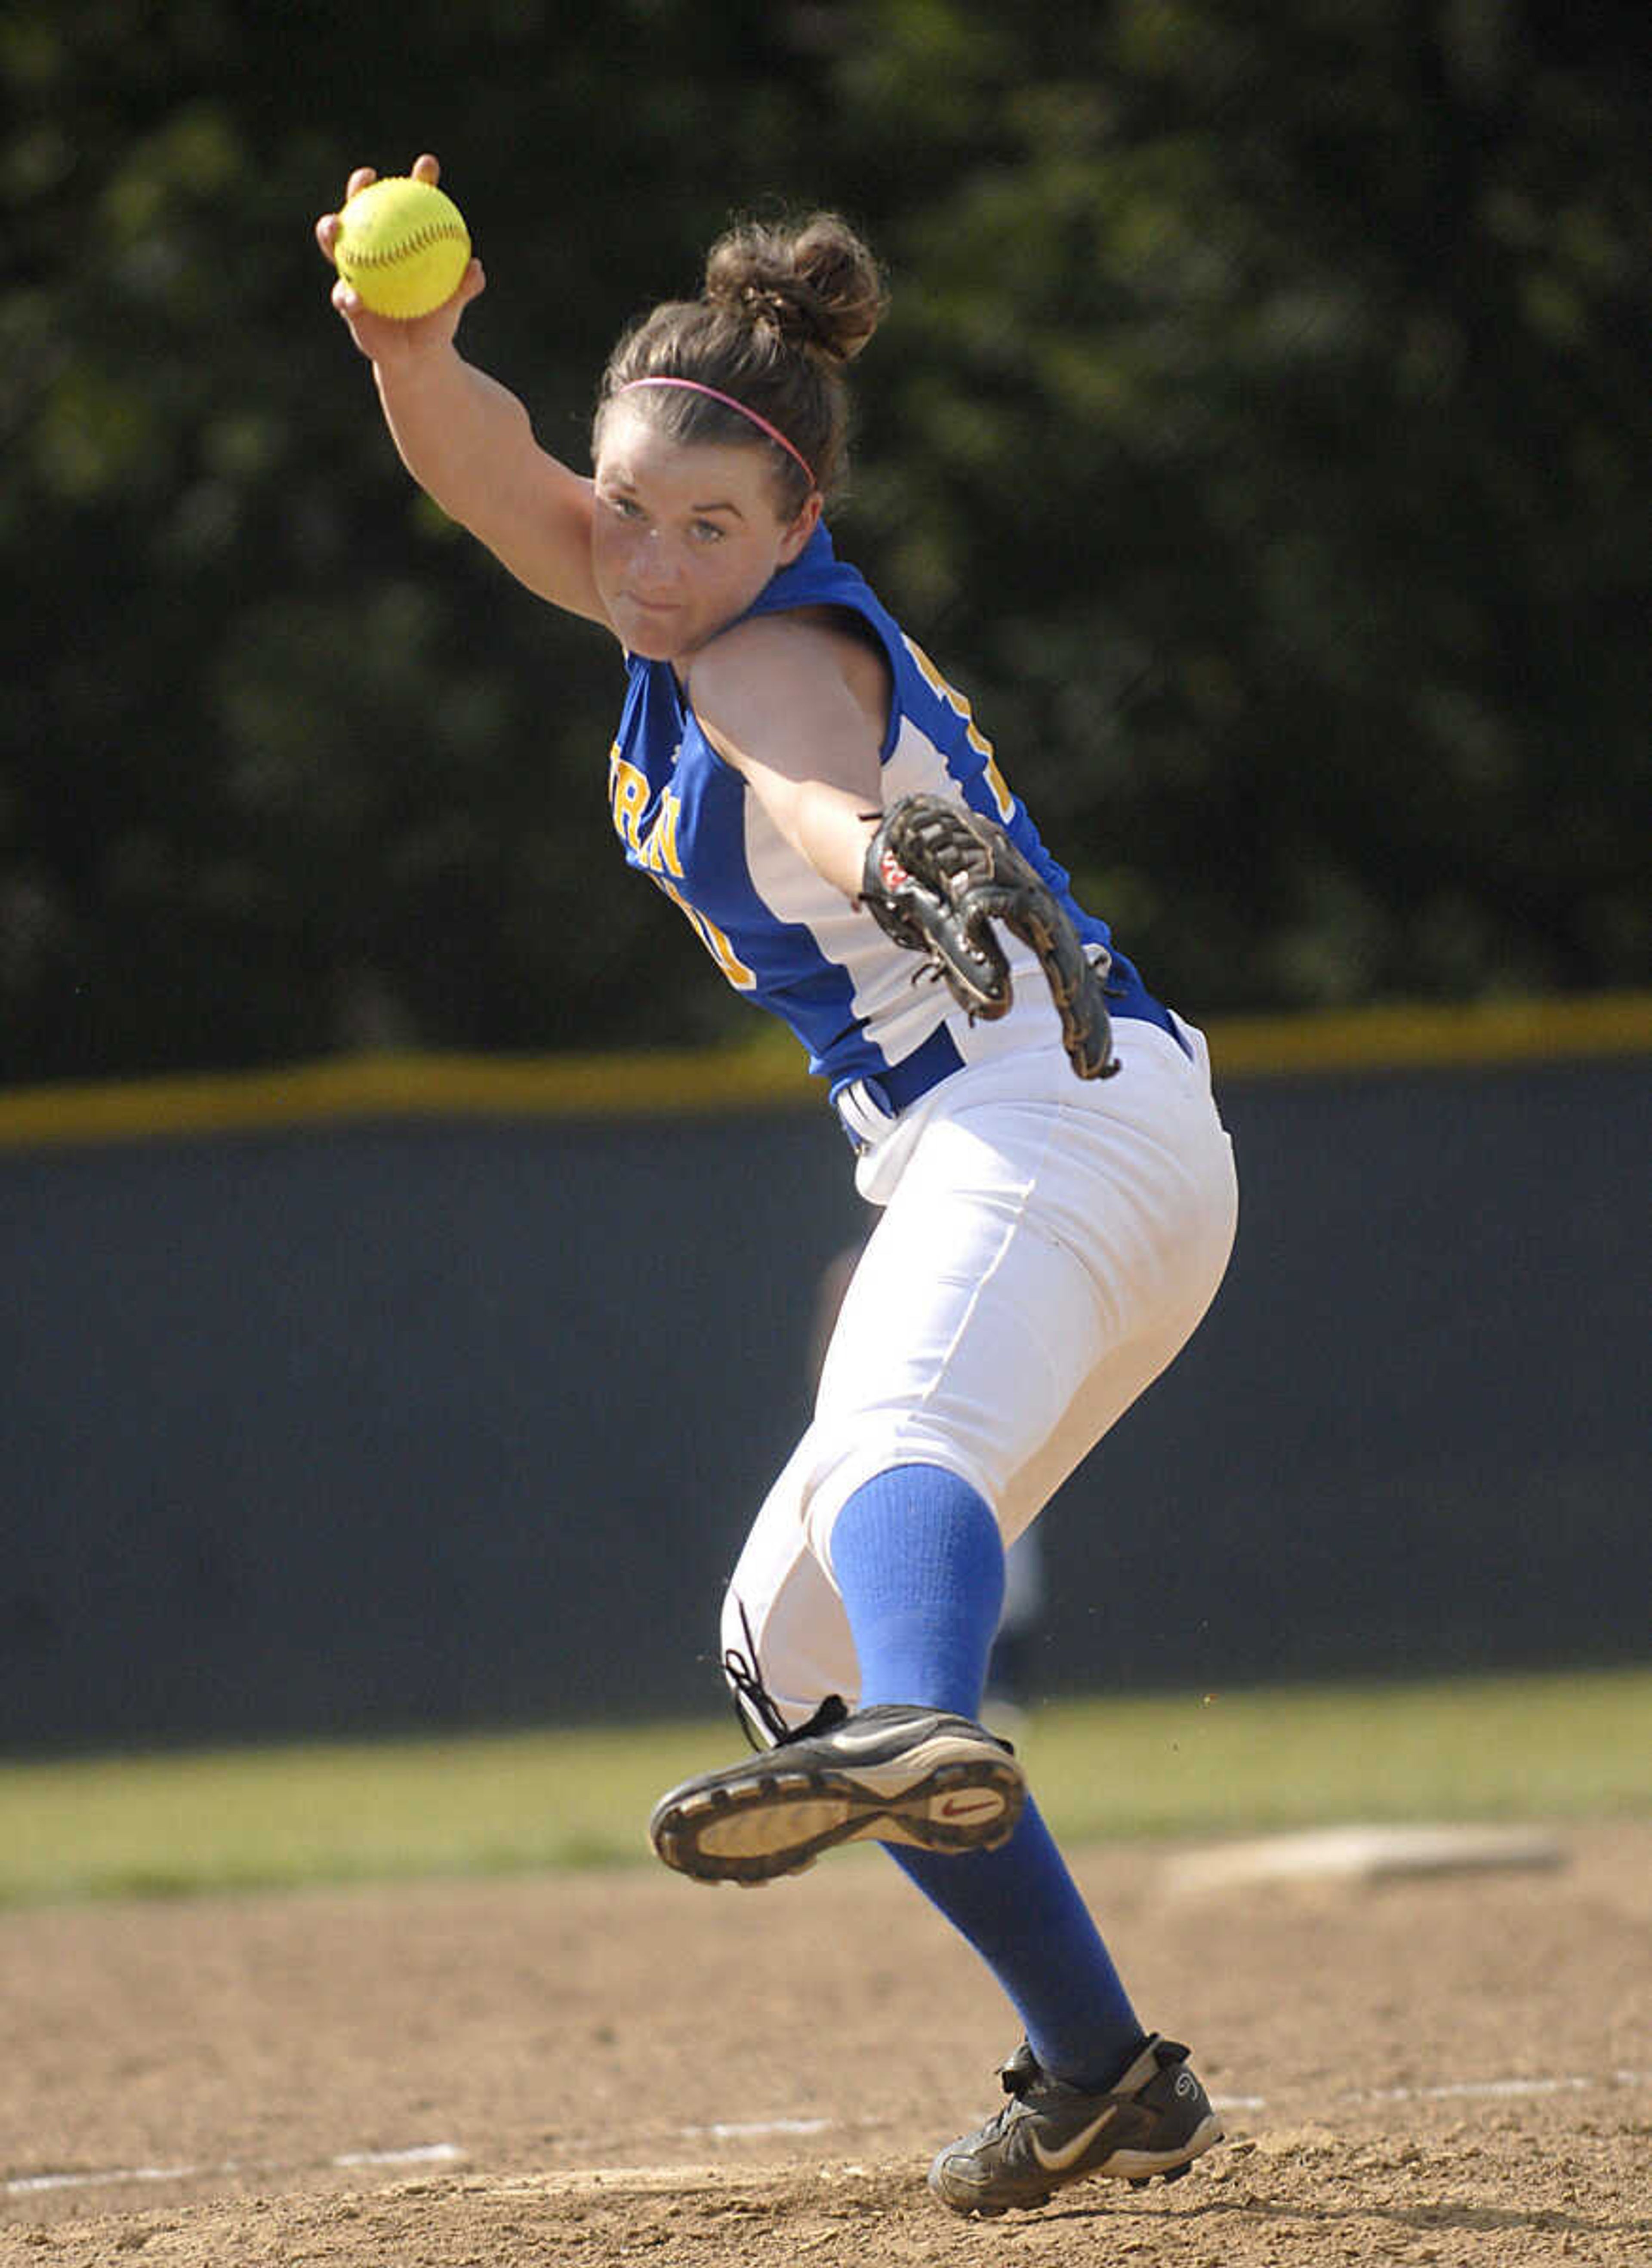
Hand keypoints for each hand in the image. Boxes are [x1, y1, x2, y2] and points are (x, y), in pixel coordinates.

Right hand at [315, 152, 484, 362]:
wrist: (418, 357)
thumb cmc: (435, 321)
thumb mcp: (453, 303)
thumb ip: (465, 285)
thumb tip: (475, 267)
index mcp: (401, 243)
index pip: (410, 206)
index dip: (418, 182)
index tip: (428, 166)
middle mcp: (373, 252)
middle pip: (362, 211)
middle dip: (359, 187)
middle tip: (367, 176)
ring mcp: (355, 275)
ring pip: (337, 246)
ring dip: (330, 231)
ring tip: (334, 224)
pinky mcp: (347, 303)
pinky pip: (345, 296)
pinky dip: (348, 295)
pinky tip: (354, 298)